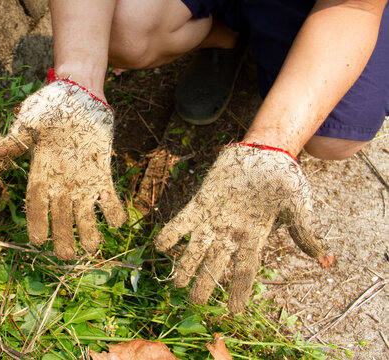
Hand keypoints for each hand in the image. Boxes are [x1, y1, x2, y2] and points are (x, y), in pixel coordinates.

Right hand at [0, 72, 125, 259]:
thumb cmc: (50, 107)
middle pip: (61, 214)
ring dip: (89, 229)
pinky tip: (117, 222)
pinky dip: (113, 208)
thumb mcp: (30, 121)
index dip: (37, 221)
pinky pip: (108, 194)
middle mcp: (62, 181)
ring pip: (84, 210)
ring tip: (93, 249)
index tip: (37, 241)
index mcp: (41, 171)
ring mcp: (83, 178)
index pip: (36, 202)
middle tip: (66, 257)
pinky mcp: (102, 171)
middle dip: (64, 235)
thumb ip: (17, 139)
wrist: (78, 94)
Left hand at [155, 143, 333, 312]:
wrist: (266, 153)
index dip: (239, 290)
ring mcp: (214, 218)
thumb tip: (323, 258)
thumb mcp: (298, 207)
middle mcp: (231, 233)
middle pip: (215, 264)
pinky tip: (160, 245)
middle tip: (193, 302)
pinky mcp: (201, 202)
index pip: (245, 270)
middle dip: (204, 283)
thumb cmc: (285, 181)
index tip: (232, 311)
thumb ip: (304, 232)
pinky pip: (183, 221)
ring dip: (185, 264)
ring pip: (196, 247)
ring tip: (175, 283)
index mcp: (254, 238)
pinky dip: (172, 232)